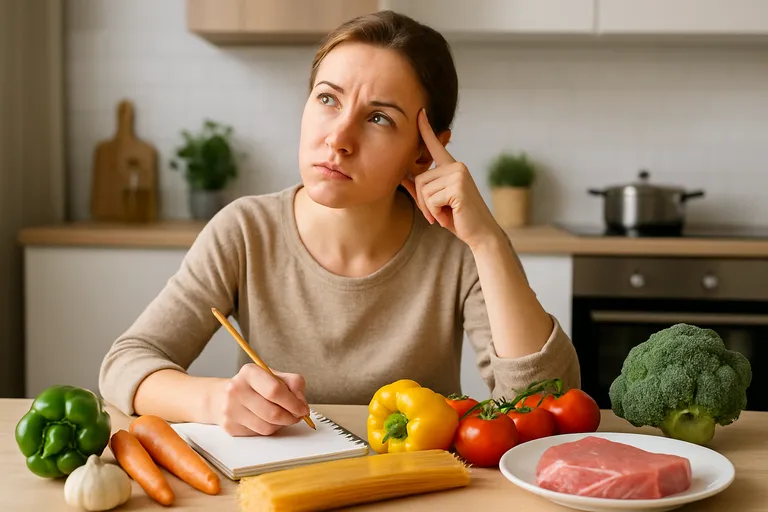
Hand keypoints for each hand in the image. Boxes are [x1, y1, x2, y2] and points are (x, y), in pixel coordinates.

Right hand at [216, 364, 309, 435]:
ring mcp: (230, 409)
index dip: (293, 403)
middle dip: (291, 417)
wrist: (224, 396)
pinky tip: (267, 420)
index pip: (275, 390)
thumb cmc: (255, 386)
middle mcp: (236, 389)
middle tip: (297, 416)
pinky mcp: (230, 426)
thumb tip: (301, 403)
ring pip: (267, 427)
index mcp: (249, 372)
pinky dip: (269, 429)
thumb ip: (293, 384)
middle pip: (273, 412)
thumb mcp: (275, 376)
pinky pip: (259, 434)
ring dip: (281, 425)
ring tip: (281, 417)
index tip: (303, 409)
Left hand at [401, 109, 500, 249]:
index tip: (420, 112)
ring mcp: (458, 174)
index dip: (426, 130)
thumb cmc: (459, 219)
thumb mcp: (436, 203)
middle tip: (436, 215)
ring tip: (445, 216)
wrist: (481, 234)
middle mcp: (457, 166)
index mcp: (452, 168)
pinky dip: (436, 213)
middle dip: (423, 202)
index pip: (436, 146)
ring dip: (430, 209)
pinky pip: (431, 199)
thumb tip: (402, 177)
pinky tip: (449, 217)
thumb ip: (420, 190)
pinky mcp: (458, 187)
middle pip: (420, 179)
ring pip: (424, 190)